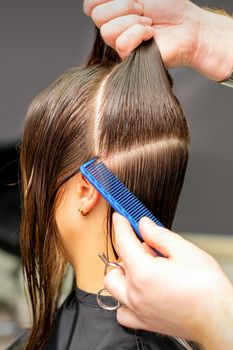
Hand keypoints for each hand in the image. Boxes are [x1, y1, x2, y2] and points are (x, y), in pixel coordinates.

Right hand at [83, 0, 200, 64]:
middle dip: (123, 6)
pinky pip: (121, 43)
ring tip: (149, 23)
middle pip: (97, 16)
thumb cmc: (170, 6)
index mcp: (114, 10)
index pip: (90, 5)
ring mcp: (120, 43)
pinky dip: (139, 34)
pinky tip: (151, 35)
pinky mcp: (129, 58)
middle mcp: (114, 27)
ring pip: (107, 31)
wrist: (189, 26)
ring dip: (132, 21)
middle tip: (143, 9)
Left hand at [104, 213, 232, 349]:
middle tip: (149, 248)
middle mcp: (135, 293)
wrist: (218, 319)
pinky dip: (125, 298)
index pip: (123, 241)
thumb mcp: (186, 251)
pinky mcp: (143, 323)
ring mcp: (137, 310)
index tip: (120, 217)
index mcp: (144, 273)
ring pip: (114, 286)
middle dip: (128, 251)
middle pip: (116, 263)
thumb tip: (144, 225)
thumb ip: (160, 235)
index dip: (121, 225)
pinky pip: (122, 310)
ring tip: (145, 269)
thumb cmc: (208, 289)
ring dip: (123, 273)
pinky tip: (141, 291)